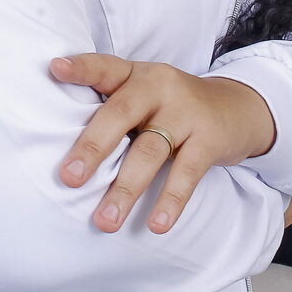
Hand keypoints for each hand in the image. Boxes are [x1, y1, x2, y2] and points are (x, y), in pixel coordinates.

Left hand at [50, 52, 277, 234]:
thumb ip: (111, 110)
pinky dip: (170, 200)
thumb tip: (65, 151)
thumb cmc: (171, 107)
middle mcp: (158, 87)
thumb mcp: (142, 96)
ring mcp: (185, 112)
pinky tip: (156, 225)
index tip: (54, 68)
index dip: (80, 68)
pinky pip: (187, 173)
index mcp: (134, 75)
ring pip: (150, 151)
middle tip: (69, 178)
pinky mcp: (209, 139)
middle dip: (93, 147)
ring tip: (105, 221)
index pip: (104, 67)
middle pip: (120, 114)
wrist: (237, 108)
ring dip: (125, 189)